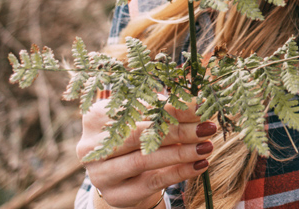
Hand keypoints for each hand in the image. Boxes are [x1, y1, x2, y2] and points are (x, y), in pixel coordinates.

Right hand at [78, 100, 214, 208]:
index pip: (136, 107)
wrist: (126, 174)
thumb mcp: (148, 117)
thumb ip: (166, 108)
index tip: (200, 106)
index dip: (170, 106)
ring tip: (207, 145)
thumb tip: (198, 104)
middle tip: (207, 127)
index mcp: (96, 116)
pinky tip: (200, 164)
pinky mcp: (115, 194)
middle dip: (177, 130)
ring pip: (143, 160)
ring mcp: (100, 173)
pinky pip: (151, 182)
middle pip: (138, 134)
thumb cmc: (139, 134)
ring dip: (180, 152)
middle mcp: (91, 145)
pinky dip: (179, 172)